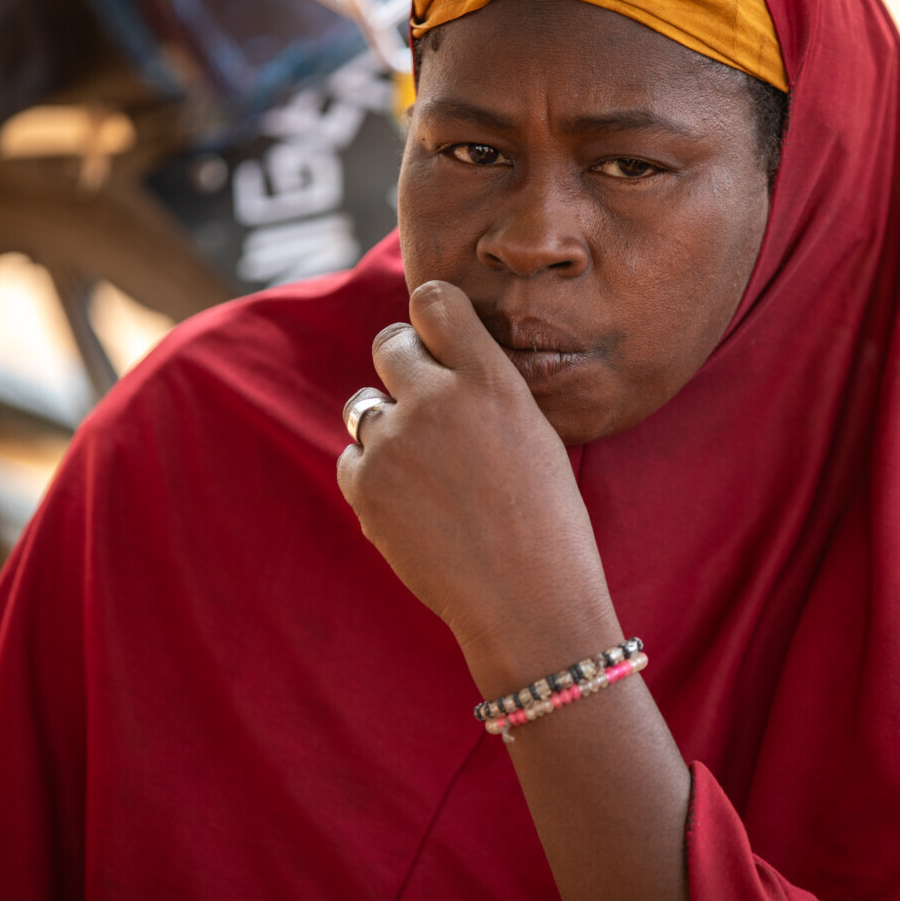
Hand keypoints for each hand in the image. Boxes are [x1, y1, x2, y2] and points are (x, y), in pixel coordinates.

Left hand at [336, 281, 621, 693]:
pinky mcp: (365, 486)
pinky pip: (352, 460)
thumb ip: (482, 389)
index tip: (434, 339)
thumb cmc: (546, 521)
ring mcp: (394, 442)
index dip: (429, 318)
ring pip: (364, 405)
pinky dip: (373, 478)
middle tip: (425, 408)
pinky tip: (414, 507)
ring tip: (426, 471)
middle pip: (389, 345)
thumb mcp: (533, 432)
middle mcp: (436, 398)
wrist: (527, 600)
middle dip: (402, 368)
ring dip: (386, 427)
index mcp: (490, 378)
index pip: (434, 300)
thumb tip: (434, 362)